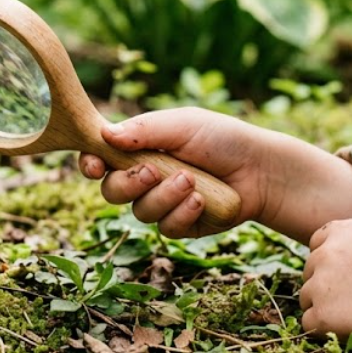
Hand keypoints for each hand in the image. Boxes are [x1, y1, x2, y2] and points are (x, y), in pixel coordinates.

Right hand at [78, 107, 271, 237]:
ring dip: (165, 195)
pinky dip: (183, 212)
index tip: (94, 166)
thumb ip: (144, 130)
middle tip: (152, 170)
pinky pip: (166, 228)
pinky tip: (201, 199)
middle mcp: (145, 178)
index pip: (100, 159)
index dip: (90, 164)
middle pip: (112, 191)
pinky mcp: (181, 225)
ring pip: (140, 212)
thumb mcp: (182, 124)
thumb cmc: (222, 139)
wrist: (261, 170)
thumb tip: (105, 134)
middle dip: (129, 182)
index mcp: (139, 149)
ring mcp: (162, 203)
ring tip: (192, 180)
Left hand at [300, 219, 351, 352]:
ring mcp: (320, 284)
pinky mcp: (321, 313)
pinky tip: (346, 327)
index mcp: (340, 232)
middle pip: (310, 270)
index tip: (342, 273)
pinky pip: (309, 322)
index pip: (317, 243)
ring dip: (323, 305)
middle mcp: (325, 254)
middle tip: (350, 297)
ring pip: (307, 297)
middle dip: (324, 283)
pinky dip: (323, 327)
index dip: (327, 259)